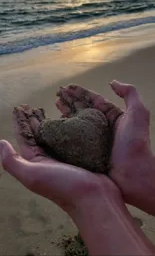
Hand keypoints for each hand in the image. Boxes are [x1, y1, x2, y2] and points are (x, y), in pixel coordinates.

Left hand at [0, 105, 119, 218]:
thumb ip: (13, 162)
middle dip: (33, 119)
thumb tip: (1, 143)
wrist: (95, 199)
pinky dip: (68, 124)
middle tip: (32, 106)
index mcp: (36, 162)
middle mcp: (49, 158)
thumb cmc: (64, 187)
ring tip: (48, 108)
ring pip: (54, 133)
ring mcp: (65, 156)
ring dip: (50, 120)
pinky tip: (70, 117)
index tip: (19, 108)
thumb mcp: (33, 176)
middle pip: (38, 134)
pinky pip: (71, 134)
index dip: (20, 122)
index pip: (24, 137)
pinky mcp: (81, 153)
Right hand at [56, 81, 151, 208]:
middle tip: (57, 93)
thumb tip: (113, 82)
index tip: (68, 86)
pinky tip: (56, 124)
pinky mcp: (86, 151)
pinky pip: (73, 138)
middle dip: (70, 99)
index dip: (80, 92)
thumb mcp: (138, 114)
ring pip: (76, 121)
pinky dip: (64, 130)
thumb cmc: (136, 144)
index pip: (94, 100)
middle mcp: (102, 126)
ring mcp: (93, 139)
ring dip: (66, 111)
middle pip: (82, 108)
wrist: (133, 175)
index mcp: (112, 116)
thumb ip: (130, 94)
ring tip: (55, 103)